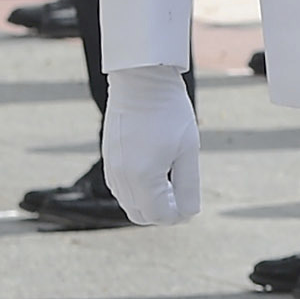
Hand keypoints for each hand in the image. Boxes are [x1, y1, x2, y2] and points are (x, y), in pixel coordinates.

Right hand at [101, 64, 200, 222]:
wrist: (141, 81)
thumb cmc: (169, 113)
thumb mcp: (187, 151)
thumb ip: (188, 187)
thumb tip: (187, 213)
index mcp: (143, 178)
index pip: (159, 216)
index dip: (178, 216)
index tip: (191, 205)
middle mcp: (121, 177)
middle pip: (140, 214)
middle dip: (162, 213)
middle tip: (182, 197)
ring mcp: (111, 168)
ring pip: (128, 202)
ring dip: (149, 202)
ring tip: (171, 181)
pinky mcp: (108, 159)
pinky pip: (120, 188)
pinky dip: (137, 191)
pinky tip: (155, 173)